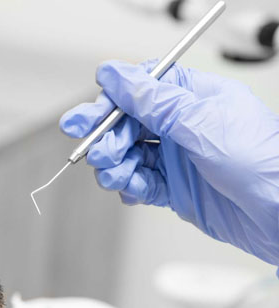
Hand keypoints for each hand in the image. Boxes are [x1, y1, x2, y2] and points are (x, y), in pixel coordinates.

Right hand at [60, 60, 278, 264]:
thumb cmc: (263, 161)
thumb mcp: (201, 121)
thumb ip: (153, 101)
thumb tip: (117, 75)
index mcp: (192, 98)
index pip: (139, 90)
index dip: (110, 102)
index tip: (88, 116)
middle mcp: (182, 126)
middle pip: (126, 124)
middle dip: (106, 137)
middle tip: (97, 151)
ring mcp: (177, 159)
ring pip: (128, 155)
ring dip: (115, 165)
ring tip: (117, 175)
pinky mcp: (175, 189)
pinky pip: (139, 184)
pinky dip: (129, 187)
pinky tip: (131, 189)